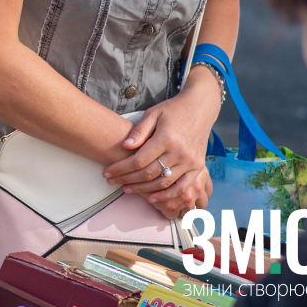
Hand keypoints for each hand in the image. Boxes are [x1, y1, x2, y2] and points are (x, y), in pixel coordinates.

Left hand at [101, 67, 220, 213]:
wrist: (200, 109)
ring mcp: (190, 161)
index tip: (107, 172)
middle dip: (127, 179)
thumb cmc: (172, 110)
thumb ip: (139, 131)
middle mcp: (179, 152)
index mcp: (166, 138)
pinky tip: (152, 198)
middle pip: (149, 173)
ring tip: (126, 189)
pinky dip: (167, 195)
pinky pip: (182, 187)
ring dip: (143, 189)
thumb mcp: (153, 114)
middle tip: (111, 181)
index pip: (139, 160)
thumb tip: (125, 146)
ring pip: (163, 183)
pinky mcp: (198, 167)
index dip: (121, 168)